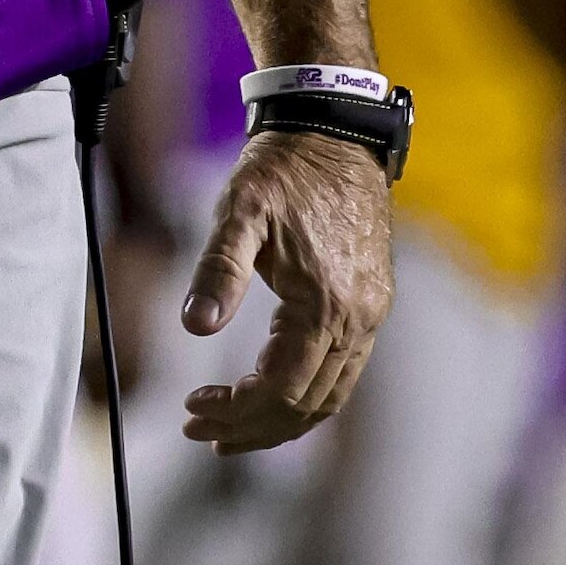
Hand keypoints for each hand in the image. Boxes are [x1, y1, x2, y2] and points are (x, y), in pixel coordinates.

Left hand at [180, 127, 393, 451]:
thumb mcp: (240, 212)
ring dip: (279, 422)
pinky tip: (271, 395)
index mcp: (325, 305)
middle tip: (198, 431)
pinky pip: (343, 374)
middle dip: (250, 429)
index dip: (234, 411)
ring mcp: (371, 316)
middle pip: (306, 406)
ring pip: (330, 397)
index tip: (192, 410)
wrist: (335, 133)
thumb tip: (194, 326)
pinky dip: (306, 397)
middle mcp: (358, 320)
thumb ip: (218, 270)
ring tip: (229, 432)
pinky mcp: (372, 307)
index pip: (281, 390)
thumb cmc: (283, 170)